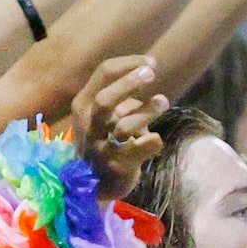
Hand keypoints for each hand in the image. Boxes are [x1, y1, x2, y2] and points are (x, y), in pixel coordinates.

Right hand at [67, 55, 167, 197]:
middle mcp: (88, 126)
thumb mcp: (103, 114)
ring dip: (147, 111)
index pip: (102, 74)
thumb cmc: (103, 140)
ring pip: (123, 127)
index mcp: (83, 105)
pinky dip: (152, 140)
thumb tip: (146, 69)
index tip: (151, 63)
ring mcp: (101, 148)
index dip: (129, 64)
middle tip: (152, 73)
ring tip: (163, 101)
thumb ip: (120, 94)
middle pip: (105, 100)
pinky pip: (140, 149)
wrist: (94, 183)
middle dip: (129, 82)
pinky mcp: (117, 166)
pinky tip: (155, 139)